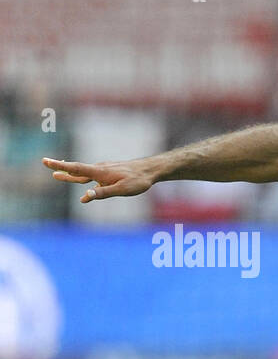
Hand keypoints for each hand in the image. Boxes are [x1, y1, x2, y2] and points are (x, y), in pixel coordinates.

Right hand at [42, 156, 157, 203]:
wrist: (149, 171)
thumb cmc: (137, 181)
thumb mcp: (121, 190)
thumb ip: (103, 193)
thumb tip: (85, 197)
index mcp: (99, 172)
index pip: (76, 168)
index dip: (60, 166)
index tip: (46, 161)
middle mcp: (99, 169)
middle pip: (77, 170)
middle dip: (61, 168)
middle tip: (45, 163)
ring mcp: (104, 170)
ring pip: (84, 174)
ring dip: (71, 175)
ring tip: (58, 175)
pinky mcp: (109, 173)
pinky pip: (94, 178)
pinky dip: (85, 180)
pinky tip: (86, 189)